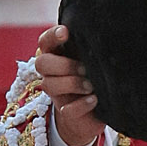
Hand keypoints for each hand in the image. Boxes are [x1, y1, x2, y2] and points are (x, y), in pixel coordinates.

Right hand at [33, 24, 101, 145]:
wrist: (94, 113)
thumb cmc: (93, 78)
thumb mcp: (91, 61)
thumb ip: (90, 49)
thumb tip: (104, 37)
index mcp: (57, 57)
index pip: (45, 42)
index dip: (52, 36)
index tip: (65, 32)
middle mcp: (52, 74)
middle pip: (41, 63)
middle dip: (63, 65)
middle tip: (84, 68)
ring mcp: (57, 94)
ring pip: (49, 85)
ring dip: (72, 83)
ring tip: (91, 86)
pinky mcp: (66, 112)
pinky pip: (67, 109)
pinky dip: (81, 104)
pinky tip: (94, 100)